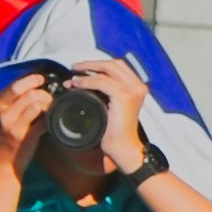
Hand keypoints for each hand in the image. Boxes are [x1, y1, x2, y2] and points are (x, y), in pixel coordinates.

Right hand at [0, 69, 54, 164]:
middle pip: (29, 93)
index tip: (43, 80)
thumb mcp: (6, 113)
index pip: (17, 84)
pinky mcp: (23, 136)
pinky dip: (50, 118)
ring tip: (52, 109)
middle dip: (45, 93)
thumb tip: (39, 84)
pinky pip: (42, 120)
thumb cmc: (6, 134)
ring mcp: (13, 124)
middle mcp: (3, 111)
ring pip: (37, 104)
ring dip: (49, 105)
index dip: (33, 79)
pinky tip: (52, 120)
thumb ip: (17, 99)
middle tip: (52, 97)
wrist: (1, 160)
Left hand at [80, 59, 158, 175]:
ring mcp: (132, 91)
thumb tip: (87, 80)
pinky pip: (102, 82)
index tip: (83, 68)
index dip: (99, 63)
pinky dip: (87, 81)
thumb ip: (108, 92)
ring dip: (87, 70)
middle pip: (113, 64)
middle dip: (92, 63)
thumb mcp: (113, 106)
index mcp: (138, 87)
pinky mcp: (124, 97)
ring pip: (107, 70)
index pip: (118, 66)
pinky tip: (77, 85)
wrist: (123, 148)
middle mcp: (138, 86)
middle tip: (75, 67)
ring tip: (73, 76)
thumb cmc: (116, 131)